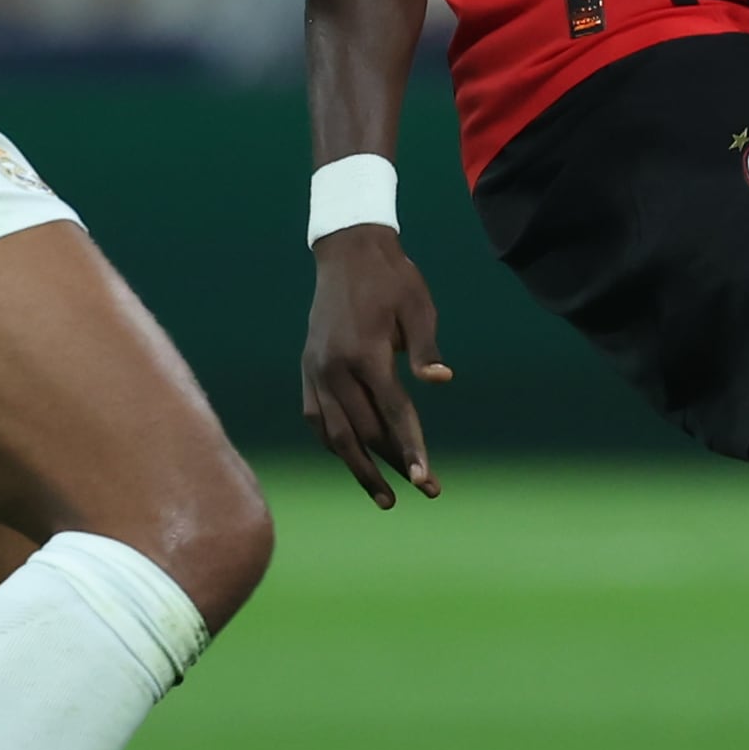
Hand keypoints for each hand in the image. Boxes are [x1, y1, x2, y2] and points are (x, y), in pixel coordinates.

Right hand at [300, 224, 450, 505]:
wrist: (347, 251)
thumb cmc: (392, 278)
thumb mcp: (418, 305)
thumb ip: (426, 346)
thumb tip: (441, 380)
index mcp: (364, 353)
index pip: (392, 414)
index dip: (411, 449)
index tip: (426, 481)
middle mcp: (334, 368)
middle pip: (364, 432)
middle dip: (394, 464)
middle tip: (423, 488)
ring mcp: (316, 370)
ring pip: (335, 434)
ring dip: (359, 468)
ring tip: (384, 497)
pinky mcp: (307, 368)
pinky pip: (317, 417)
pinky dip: (334, 443)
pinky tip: (351, 460)